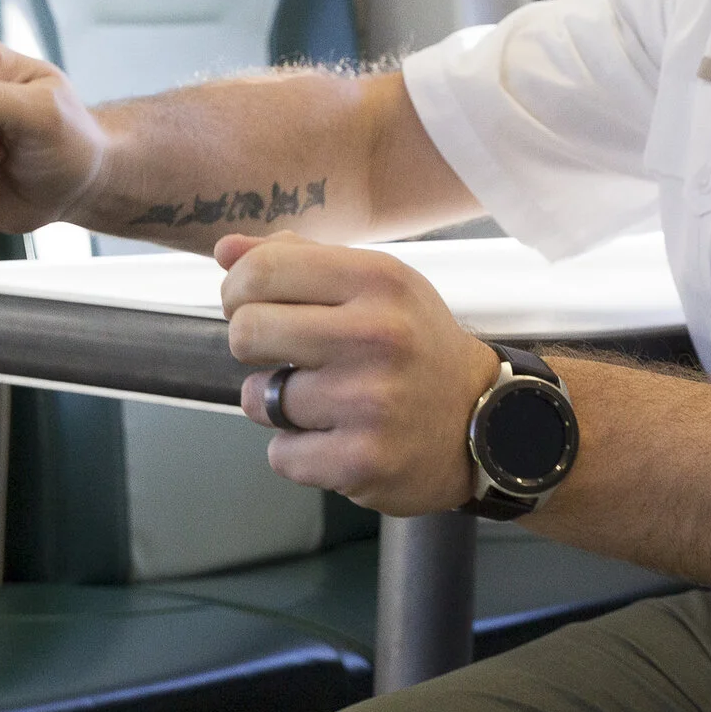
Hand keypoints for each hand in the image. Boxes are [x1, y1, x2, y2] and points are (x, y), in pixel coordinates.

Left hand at [220, 232, 502, 514]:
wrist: (485, 422)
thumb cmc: (413, 344)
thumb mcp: (373, 285)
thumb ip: (298, 259)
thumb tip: (225, 250)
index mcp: (378, 279)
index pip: (262, 271)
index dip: (238, 290)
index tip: (249, 304)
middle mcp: (377, 335)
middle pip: (247, 332)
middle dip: (252, 345)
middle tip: (281, 353)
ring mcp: (370, 402)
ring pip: (258, 398)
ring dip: (276, 403)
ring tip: (323, 400)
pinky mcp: (362, 461)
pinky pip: (281, 453)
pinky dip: (298, 450)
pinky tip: (336, 437)